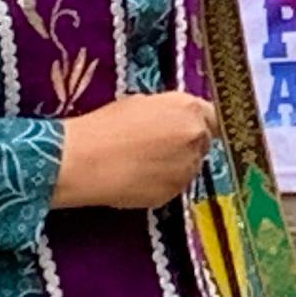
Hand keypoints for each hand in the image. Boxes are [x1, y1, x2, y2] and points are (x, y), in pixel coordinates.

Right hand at [52, 92, 215, 210]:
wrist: (81, 160)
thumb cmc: (104, 126)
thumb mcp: (142, 103)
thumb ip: (170, 111)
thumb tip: (177, 119)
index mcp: (189, 109)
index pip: (214, 116)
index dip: (200, 123)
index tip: (187, 129)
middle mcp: (196, 137)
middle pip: (203, 142)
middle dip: (186, 144)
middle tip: (158, 148)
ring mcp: (187, 167)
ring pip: (190, 167)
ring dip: (175, 165)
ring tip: (143, 164)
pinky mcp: (174, 192)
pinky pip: (175, 186)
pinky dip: (162, 183)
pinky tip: (137, 178)